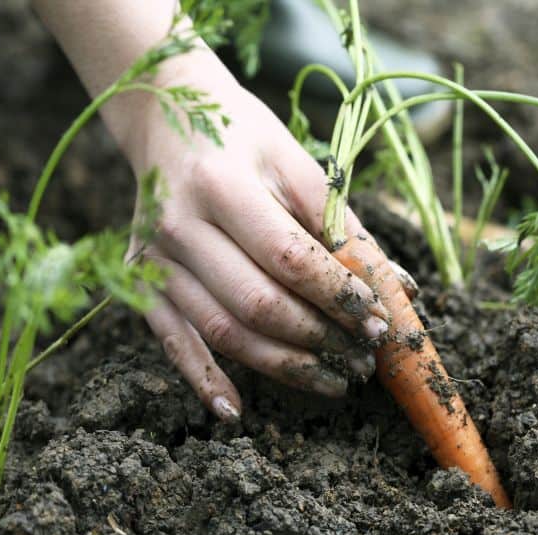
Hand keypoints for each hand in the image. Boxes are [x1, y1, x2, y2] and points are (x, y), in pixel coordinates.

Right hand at [122, 55, 403, 420]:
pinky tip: (236, 411)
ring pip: (225, 331)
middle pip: (259, 303)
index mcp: (221, 184)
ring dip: (284, 366)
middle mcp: (178, 226)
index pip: (289, 257)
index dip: (338, 295)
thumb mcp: (296, 161)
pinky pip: (173, 341)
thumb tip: (396, 288)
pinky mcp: (142, 282)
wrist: (164, 119)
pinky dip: (203, 380)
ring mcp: (153, 260)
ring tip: (335, 381)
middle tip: (364, 359)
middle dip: (321, 339)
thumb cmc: (242, 136)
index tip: (377, 320)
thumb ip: (343, 225)